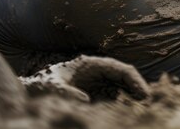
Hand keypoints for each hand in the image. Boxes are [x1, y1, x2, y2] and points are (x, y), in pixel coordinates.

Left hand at [20, 56, 149, 102]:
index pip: (122, 69)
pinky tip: (127, 115)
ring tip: (142, 112)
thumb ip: (67, 92)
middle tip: (149, 107)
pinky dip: (123, 106)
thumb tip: (85, 100)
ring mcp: (98, 84)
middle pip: (126, 79)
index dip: (135, 81)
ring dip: (133, 100)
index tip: (144, 95)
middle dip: (139, 91)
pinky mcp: (96, 95)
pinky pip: (115, 100)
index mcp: (92, 64)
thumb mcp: (53, 87)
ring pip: (123, 90)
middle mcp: (99, 72)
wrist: (31, 90)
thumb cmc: (41, 84)